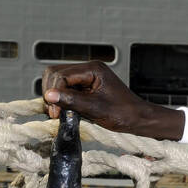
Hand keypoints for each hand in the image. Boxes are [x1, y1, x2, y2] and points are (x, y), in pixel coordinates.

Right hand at [42, 61, 184, 139]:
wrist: (138, 119)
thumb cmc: (123, 113)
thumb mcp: (95, 109)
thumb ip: (71, 101)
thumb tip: (48, 95)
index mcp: (93, 69)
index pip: (61, 75)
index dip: (54, 93)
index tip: (56, 113)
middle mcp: (88, 68)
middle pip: (55, 74)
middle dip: (52, 93)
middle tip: (56, 113)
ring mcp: (86, 76)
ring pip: (58, 80)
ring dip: (56, 96)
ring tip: (61, 113)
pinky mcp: (85, 85)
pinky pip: (66, 88)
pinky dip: (62, 99)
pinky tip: (67, 110)